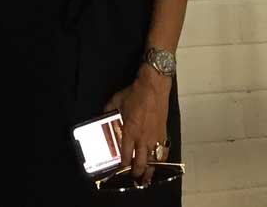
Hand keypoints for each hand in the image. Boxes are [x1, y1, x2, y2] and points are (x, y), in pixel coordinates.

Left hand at [107, 67, 170, 184]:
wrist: (153, 87)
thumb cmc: (134, 93)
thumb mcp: (116, 100)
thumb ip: (109, 111)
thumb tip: (103, 116)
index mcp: (130, 131)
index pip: (126, 155)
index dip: (123, 166)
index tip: (120, 171)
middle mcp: (143, 139)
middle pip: (140, 163)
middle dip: (136, 174)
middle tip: (134, 179)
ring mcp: (155, 138)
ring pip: (153, 162)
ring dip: (150, 172)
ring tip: (146, 179)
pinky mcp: (164, 134)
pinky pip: (163, 153)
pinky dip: (161, 161)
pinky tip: (158, 164)